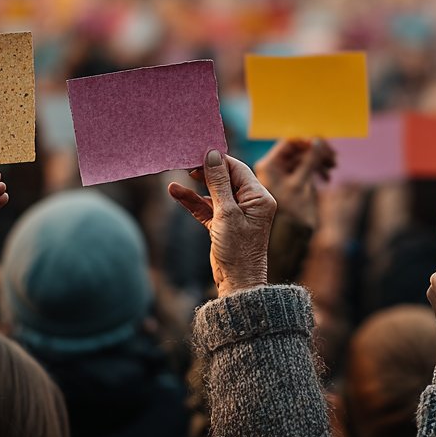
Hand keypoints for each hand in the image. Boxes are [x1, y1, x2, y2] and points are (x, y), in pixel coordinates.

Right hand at [169, 150, 277, 296]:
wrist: (238, 285)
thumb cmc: (238, 251)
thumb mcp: (226, 213)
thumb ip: (219, 183)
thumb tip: (213, 155)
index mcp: (259, 197)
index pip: (237, 169)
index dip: (218, 160)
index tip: (198, 151)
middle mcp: (251, 203)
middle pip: (226, 178)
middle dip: (206, 170)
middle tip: (186, 162)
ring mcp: (237, 214)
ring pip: (214, 192)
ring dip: (196, 186)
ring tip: (178, 174)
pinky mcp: (224, 225)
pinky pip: (207, 207)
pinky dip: (193, 201)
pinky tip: (175, 192)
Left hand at [254, 138, 335, 227]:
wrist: (291, 237)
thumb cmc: (292, 212)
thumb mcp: (301, 183)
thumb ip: (310, 160)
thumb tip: (318, 141)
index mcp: (269, 166)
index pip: (289, 143)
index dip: (308, 142)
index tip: (324, 145)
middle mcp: (273, 169)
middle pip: (297, 151)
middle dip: (316, 152)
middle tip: (333, 157)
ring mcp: (282, 177)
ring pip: (302, 160)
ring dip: (319, 161)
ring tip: (332, 167)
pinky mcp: (291, 184)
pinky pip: (304, 170)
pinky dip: (316, 170)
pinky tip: (327, 178)